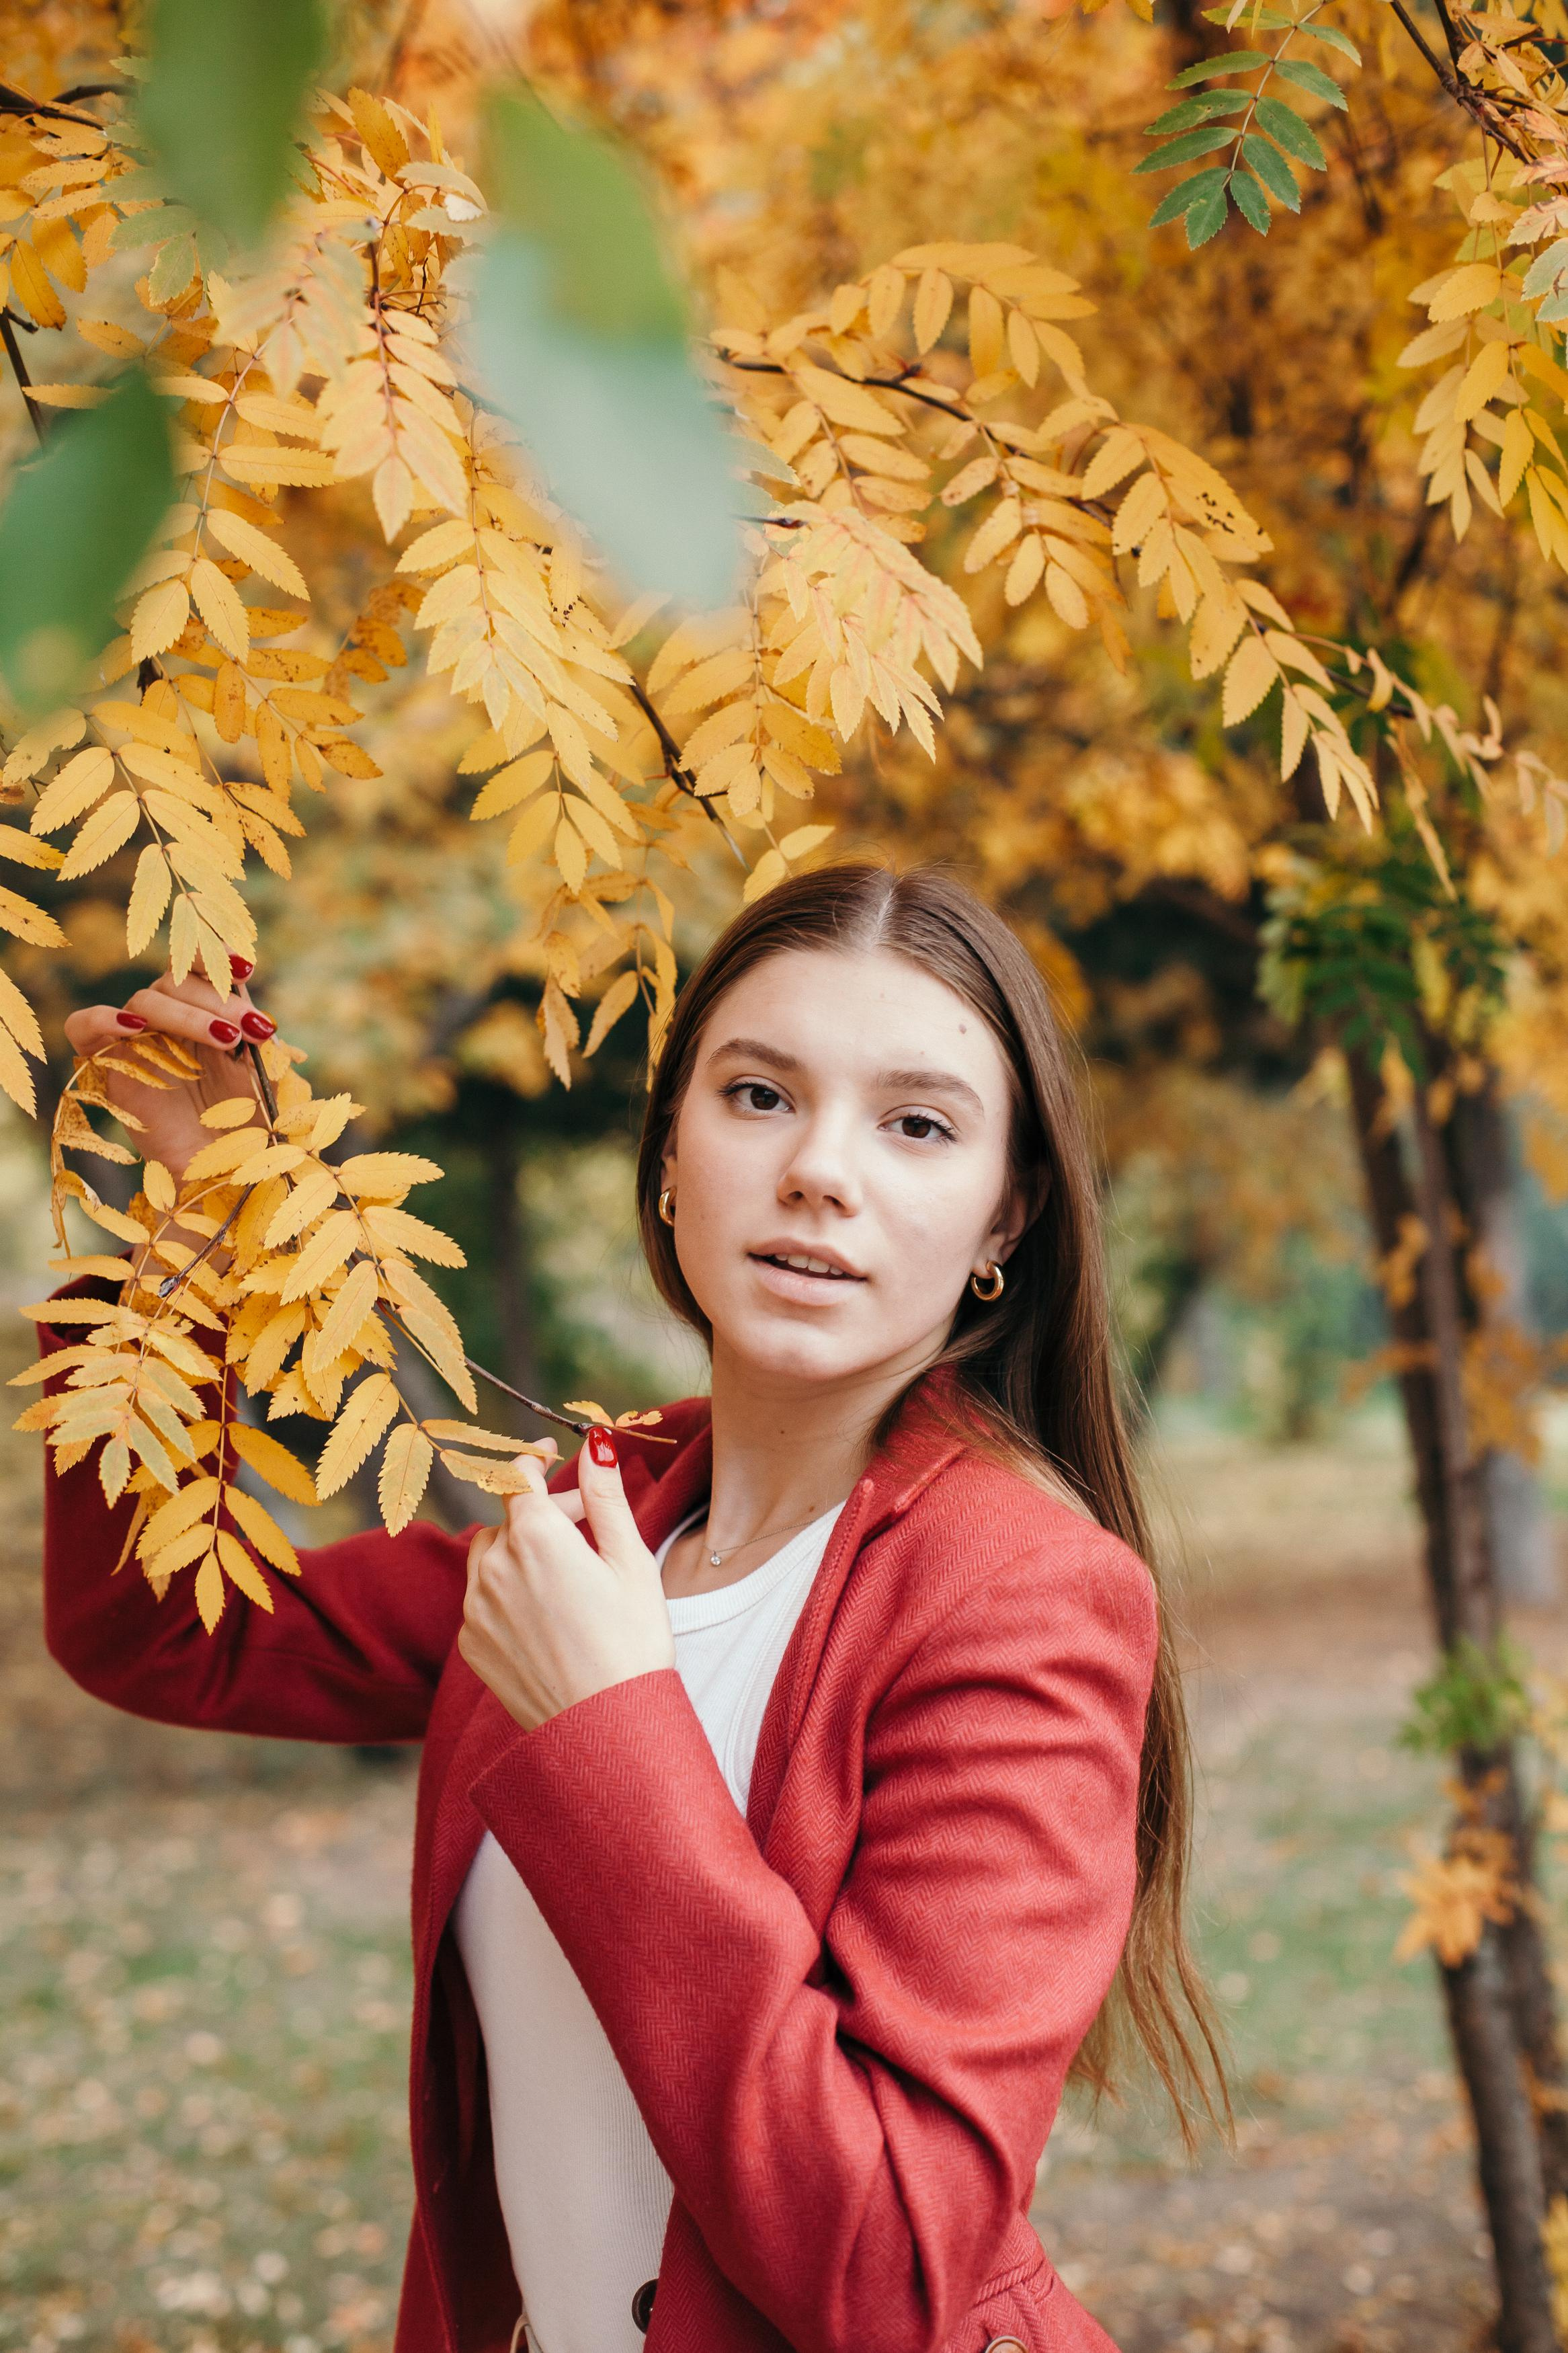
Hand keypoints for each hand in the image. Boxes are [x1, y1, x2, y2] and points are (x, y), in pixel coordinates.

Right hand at [62, 956, 275, 1182]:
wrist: (222, 1174)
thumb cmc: (246, 1125)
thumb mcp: (263, 1077)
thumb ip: (257, 1041)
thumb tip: (257, 1017)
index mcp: (205, 1014)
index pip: (201, 970)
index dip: (218, 958)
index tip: (247, 967)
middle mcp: (168, 1022)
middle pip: (177, 982)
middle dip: (220, 999)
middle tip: (254, 1026)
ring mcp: (135, 1040)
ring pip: (146, 999)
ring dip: (188, 1013)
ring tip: (227, 1038)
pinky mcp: (105, 1065)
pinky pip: (83, 1025)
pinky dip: (103, 1018)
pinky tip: (134, 1026)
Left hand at [458, 1428, 675, 1733]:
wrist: (607, 1728)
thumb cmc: (632, 1642)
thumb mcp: (630, 1561)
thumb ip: (605, 1497)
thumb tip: (595, 1443)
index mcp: (537, 1537)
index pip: (517, 1476)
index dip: (531, 1458)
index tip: (546, 1453)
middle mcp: (495, 1566)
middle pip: (509, 1517)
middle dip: (542, 1512)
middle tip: (585, 1525)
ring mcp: (476, 1607)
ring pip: (489, 1554)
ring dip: (519, 1548)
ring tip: (564, 1570)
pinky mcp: (471, 1643)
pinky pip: (481, 1598)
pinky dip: (506, 1591)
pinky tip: (546, 1612)